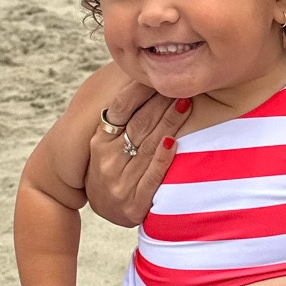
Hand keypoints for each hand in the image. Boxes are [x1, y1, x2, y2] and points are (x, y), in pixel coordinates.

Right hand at [85, 79, 190, 227]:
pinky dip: (162, 159)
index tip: (159, 75)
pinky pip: (152, 177)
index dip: (141, 90)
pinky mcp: (134, 204)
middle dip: (162, 102)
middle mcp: (107, 161)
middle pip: (139, 124)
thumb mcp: (107, 144)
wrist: (107, 210)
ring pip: (148, 146)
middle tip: (182, 85)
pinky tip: (173, 141)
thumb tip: (145, 79)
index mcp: (99, 142)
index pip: (121, 108)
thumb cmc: (114, 168)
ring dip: (169, 122)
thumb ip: (123, 118)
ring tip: (186, 103)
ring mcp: (120, 184)